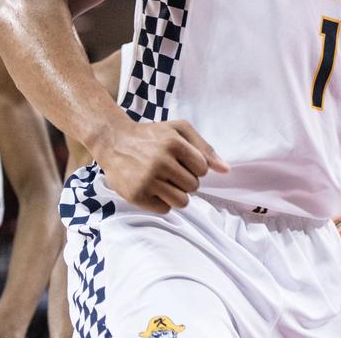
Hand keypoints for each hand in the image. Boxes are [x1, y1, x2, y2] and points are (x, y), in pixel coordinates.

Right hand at [90, 118, 228, 212]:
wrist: (114, 141)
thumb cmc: (151, 136)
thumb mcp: (179, 130)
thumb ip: (205, 148)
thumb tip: (226, 170)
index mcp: (173, 143)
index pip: (203, 169)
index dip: (195, 166)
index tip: (181, 160)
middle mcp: (160, 162)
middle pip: (194, 186)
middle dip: (185, 180)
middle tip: (169, 170)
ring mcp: (147, 180)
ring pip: (182, 202)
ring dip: (177, 194)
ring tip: (164, 182)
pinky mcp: (136, 195)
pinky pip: (164, 210)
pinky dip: (161, 202)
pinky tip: (152, 188)